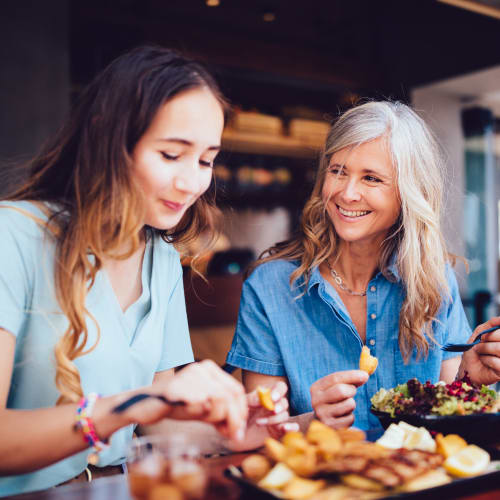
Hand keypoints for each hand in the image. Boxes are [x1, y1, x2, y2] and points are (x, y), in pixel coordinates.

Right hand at [124, 360, 247, 440]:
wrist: (144, 404)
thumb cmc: (175, 405)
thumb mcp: (203, 406)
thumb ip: (221, 412)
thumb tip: (238, 430)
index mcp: (209, 368)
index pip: (236, 390)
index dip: (240, 411)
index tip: (237, 428)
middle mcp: (201, 369)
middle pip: (231, 396)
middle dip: (234, 419)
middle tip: (229, 434)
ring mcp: (190, 378)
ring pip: (220, 401)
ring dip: (218, 419)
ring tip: (209, 424)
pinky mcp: (179, 390)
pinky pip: (202, 405)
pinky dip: (206, 416)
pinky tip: (198, 416)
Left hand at [225, 381, 298, 451]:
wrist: (235, 435)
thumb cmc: (239, 416)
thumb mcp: (243, 405)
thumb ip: (251, 399)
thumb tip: (261, 398)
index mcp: (268, 396)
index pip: (280, 387)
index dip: (279, 391)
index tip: (273, 398)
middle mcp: (275, 406)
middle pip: (284, 402)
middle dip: (279, 406)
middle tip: (272, 410)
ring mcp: (278, 418)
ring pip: (285, 415)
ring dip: (273, 419)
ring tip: (258, 423)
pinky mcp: (279, 431)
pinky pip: (292, 427)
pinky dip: (292, 427)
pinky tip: (285, 428)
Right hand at [310, 370, 367, 428]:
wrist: (321, 422)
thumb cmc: (333, 400)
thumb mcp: (334, 388)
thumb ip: (348, 380)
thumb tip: (364, 375)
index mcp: (316, 388)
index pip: (335, 378)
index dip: (351, 375)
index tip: (365, 375)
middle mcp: (316, 401)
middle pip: (341, 391)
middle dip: (351, 390)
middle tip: (352, 391)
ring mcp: (323, 415)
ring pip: (349, 404)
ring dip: (352, 404)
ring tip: (345, 406)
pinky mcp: (332, 427)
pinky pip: (350, 418)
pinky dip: (351, 416)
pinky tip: (343, 417)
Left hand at [460, 317, 499, 385]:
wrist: (468, 367)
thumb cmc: (475, 349)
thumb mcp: (481, 331)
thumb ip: (492, 323)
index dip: (492, 334)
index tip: (484, 337)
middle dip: (487, 339)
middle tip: (479, 344)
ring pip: (499, 348)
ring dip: (484, 349)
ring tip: (480, 352)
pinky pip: (496, 361)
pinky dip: (486, 359)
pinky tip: (484, 361)